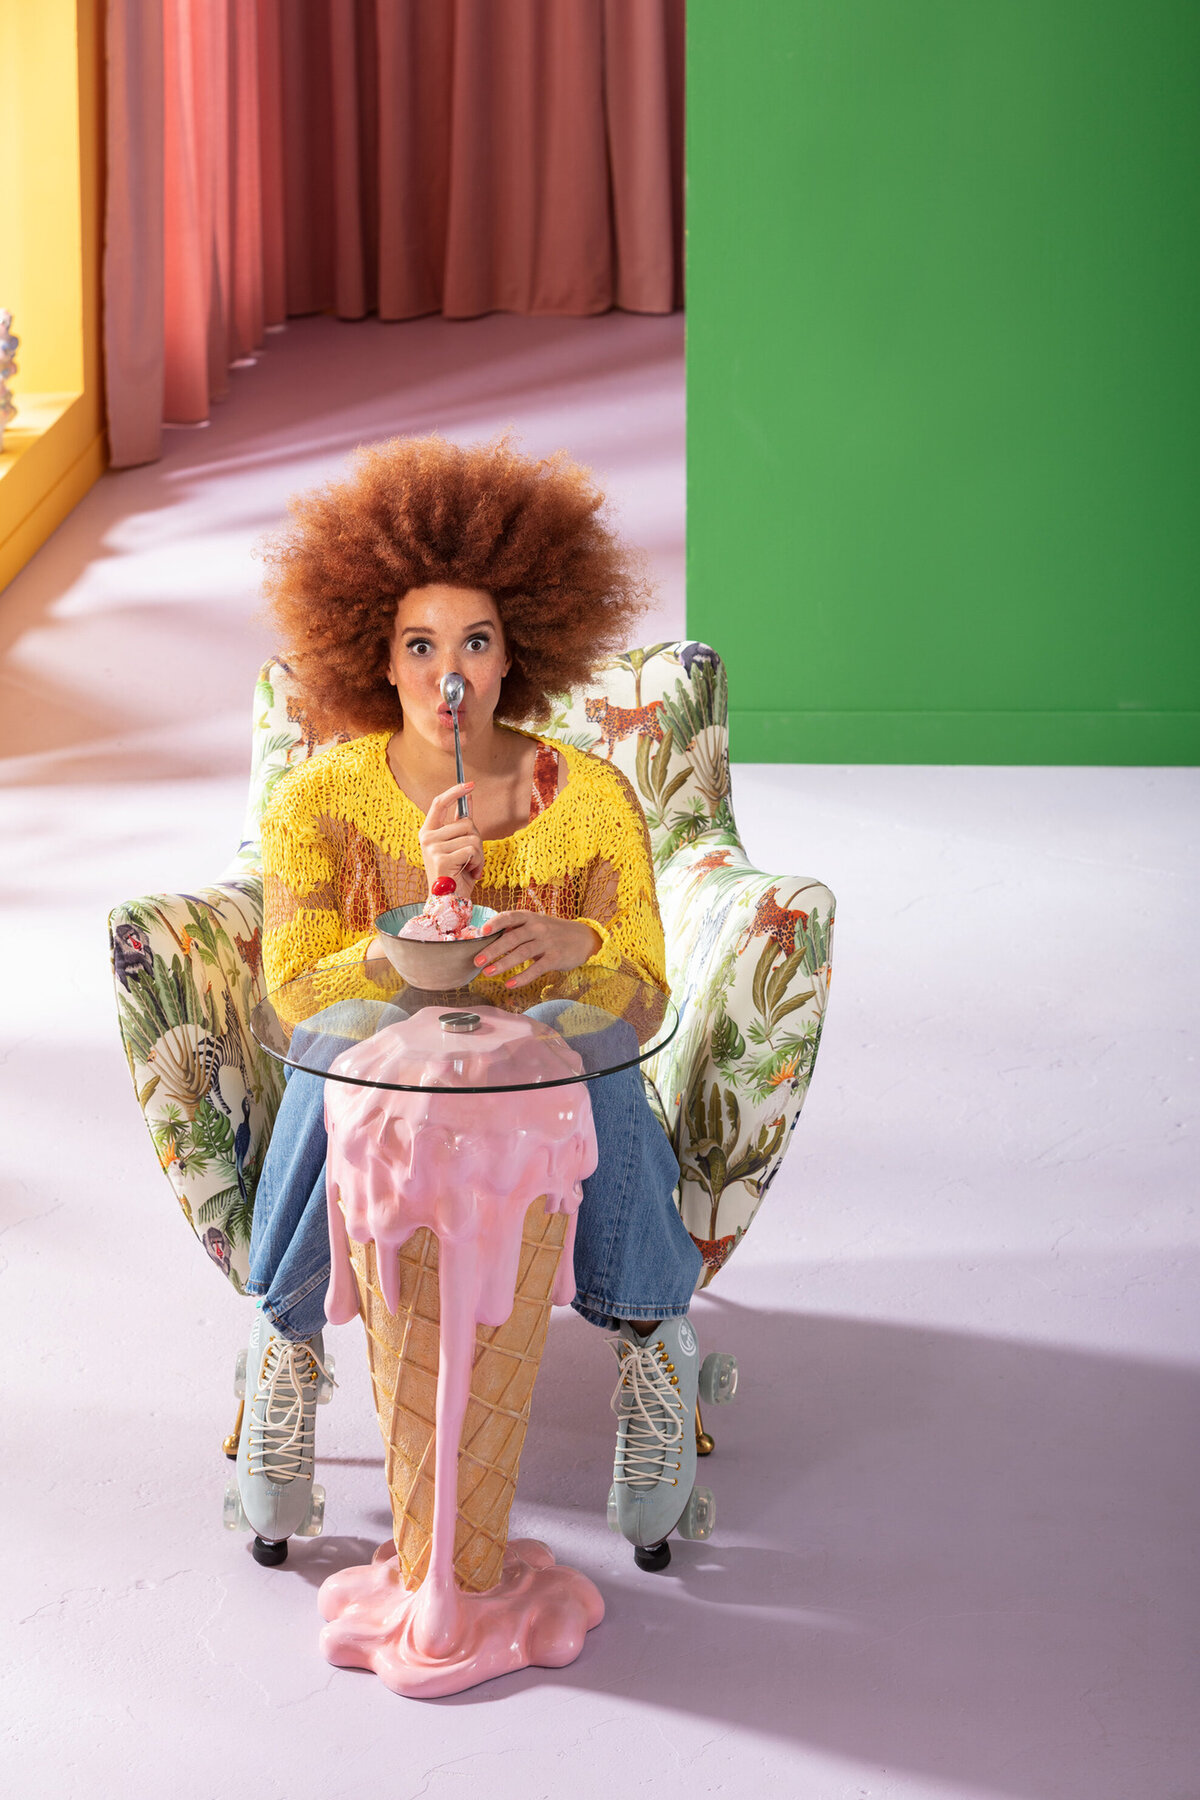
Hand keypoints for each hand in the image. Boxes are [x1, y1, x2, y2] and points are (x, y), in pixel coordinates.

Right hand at [418, 781, 482, 890]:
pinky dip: (478, 863)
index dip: (455, 791)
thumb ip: (461, 823)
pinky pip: (472, 850)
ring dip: (479, 854)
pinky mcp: (441, 859)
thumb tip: (469, 798)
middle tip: (470, 858)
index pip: (439, 803)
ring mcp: (433, 848)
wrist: (449, 902)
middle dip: (477, 840)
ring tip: (469, 867)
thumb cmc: (455, 874)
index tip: (470, 784)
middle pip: (466, 823)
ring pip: (472, 837)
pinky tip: (470, 873)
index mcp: (428, 832)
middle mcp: (427, 838)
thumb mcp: (458, 845)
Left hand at [473, 913, 601, 987]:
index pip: (510, 917)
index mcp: (530, 917)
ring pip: (522, 954)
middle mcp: (538, 927)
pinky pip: (536, 969)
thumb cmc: (553, 932)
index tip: (482, 932)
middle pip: (512, 938)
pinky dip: (522, 977)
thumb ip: (516, 930)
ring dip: (503, 964)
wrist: (584, 938)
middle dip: (493, 950)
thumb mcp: (536, 924)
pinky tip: (510, 984)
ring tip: (488, 973)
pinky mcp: (555, 958)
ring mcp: (547, 942)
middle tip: (477, 961)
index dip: (495, 923)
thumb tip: (489, 939)